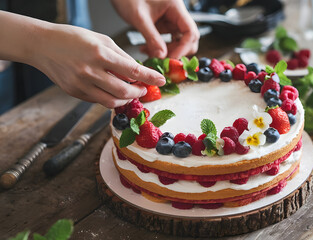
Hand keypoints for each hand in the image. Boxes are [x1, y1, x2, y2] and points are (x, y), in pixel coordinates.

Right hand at [31, 24, 165, 107]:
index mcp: (100, 53)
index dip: (149, 77)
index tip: (160, 81)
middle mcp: (90, 71)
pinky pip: (98, 101)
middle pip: (124, 90)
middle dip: (138, 92)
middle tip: (143, 89)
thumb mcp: (102, 39)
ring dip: (126, 99)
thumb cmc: (73, 38)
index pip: (132, 70)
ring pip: (112, 101)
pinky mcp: (75, 92)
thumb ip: (121, 56)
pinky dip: (110, 98)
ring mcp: (81, 84)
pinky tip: (113, 91)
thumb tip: (138, 71)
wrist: (42, 45)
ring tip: (130, 92)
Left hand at [111, 0, 198, 58]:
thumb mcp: (139, 18)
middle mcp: (176, 13)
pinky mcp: (163, 24)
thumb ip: (152, 38)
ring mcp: (170, 19)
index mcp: (175, 7)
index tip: (172, 59)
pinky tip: (148, 50)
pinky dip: (160, 48)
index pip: (190, 31)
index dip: (183, 48)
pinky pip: (167, 39)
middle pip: (188, 38)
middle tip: (163, 62)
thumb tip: (162, 56)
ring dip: (167, 52)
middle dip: (177, 52)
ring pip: (178, 41)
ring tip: (151, 55)